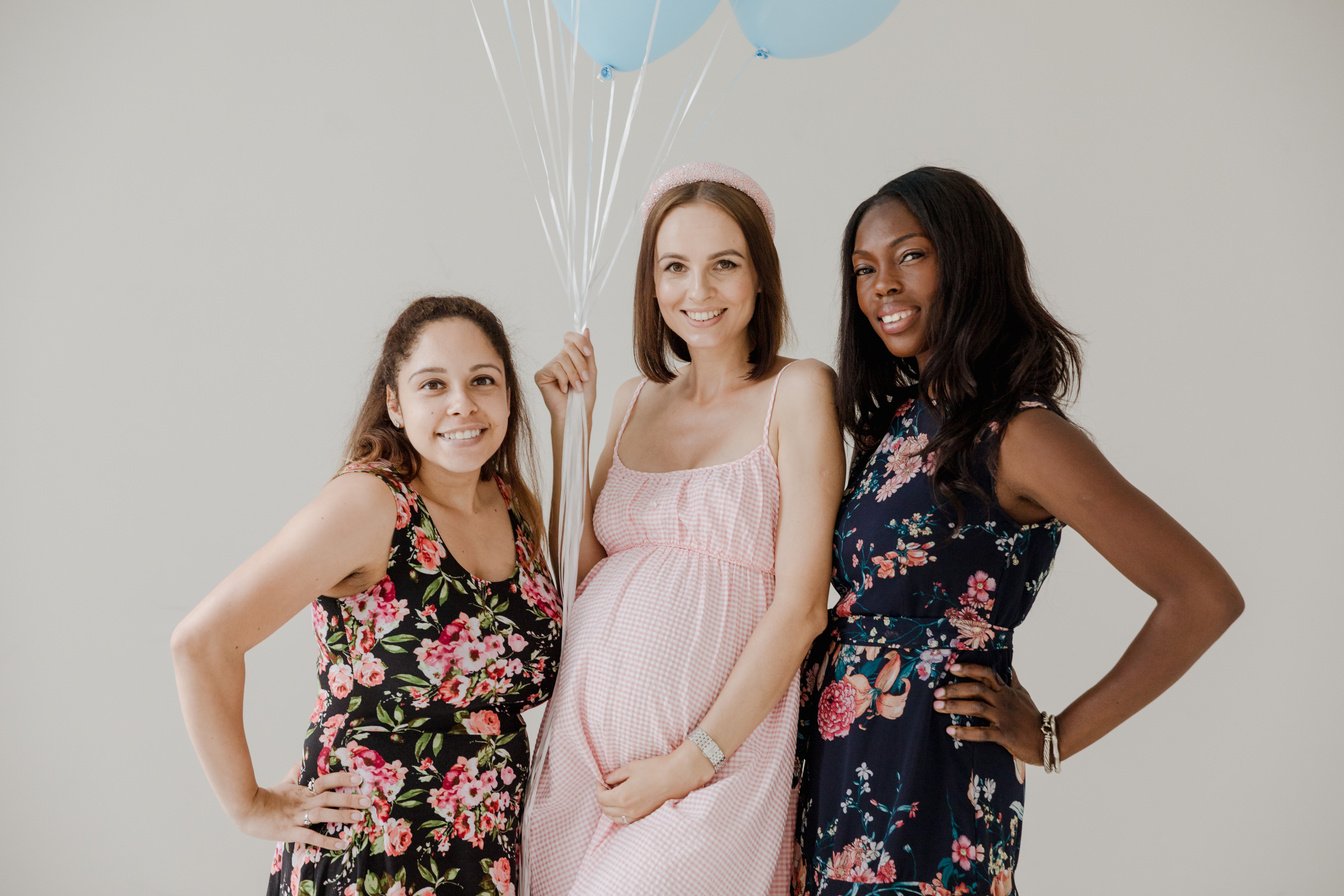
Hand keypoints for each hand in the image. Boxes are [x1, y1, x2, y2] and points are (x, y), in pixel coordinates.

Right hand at [235, 764, 368, 850]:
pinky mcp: (290, 831)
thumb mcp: (283, 783)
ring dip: (342, 815)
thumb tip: (301, 761)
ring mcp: (297, 817)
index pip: (326, 780)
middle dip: (349, 798)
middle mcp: (303, 802)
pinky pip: (311, 836)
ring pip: (323, 814)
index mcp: (303, 790)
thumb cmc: (266, 797)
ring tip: (359, 818)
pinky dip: (327, 840)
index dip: (342, 778)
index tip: (359, 778)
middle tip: (368, 800)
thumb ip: (295, 773)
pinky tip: (342, 844)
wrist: (246, 810)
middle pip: (329, 797)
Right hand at [534, 329, 596, 420]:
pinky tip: (563, 390)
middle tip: (584, 379)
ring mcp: (549, 367)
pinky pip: (555, 368)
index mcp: (570, 357)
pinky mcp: (540, 375)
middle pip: (569, 347)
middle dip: (581, 364)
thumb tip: (586, 329)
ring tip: (576, 388)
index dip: (579, 341)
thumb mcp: (590, 371)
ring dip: (574, 375)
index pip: (570, 337)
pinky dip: (563, 380)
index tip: (588, 353)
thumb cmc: (584, 397)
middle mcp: (558, 359)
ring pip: (563, 359)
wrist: (576, 414)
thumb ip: (588, 351)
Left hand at [595, 742, 714, 824]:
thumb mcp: (631, 768)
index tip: (602, 780)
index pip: (601, 798)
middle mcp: (627, 810)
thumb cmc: (654, 770)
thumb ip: (615, 775)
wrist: (675, 777)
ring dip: (609, 808)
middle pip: (605, 810)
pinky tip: (623, 803)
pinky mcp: (644, 815)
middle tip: (606, 787)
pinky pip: (625, 820)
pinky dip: (619, 814)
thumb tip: (606, 780)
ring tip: (613, 795)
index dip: (598, 788)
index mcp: (622, 797)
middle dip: (602, 798)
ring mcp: (636, 815)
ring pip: (614, 818)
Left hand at [934, 664, 1045, 765]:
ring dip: (955, 706)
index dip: (969, 669)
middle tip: (936, 692)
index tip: (951, 667)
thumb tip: (1008, 666)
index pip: (986, 673)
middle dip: (955, 689)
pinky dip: (965, 732)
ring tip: (937, 706)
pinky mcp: (1004, 735)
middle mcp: (1004, 701)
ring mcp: (1004, 718)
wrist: (1048, 740)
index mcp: (1006, 691)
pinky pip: (982, 732)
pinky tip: (950, 731)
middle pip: (977, 689)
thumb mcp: (1023, 694)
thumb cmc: (1031, 716)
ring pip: (976, 708)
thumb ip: (1013, 681)